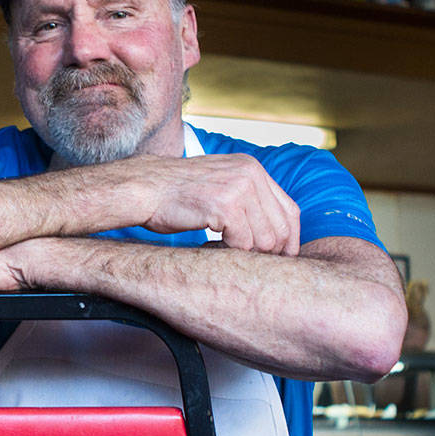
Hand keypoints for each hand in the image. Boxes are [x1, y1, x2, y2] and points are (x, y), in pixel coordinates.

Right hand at [94, 154, 300, 255]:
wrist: (144, 188)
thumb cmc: (177, 194)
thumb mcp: (220, 184)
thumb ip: (246, 199)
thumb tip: (272, 234)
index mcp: (253, 168)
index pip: (290, 210)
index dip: (290, 239)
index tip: (283, 259)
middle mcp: (251, 174)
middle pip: (280, 227)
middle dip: (271, 253)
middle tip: (255, 266)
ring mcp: (239, 189)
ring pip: (264, 239)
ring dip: (249, 255)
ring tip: (231, 256)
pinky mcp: (225, 206)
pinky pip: (244, 243)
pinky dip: (233, 253)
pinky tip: (217, 250)